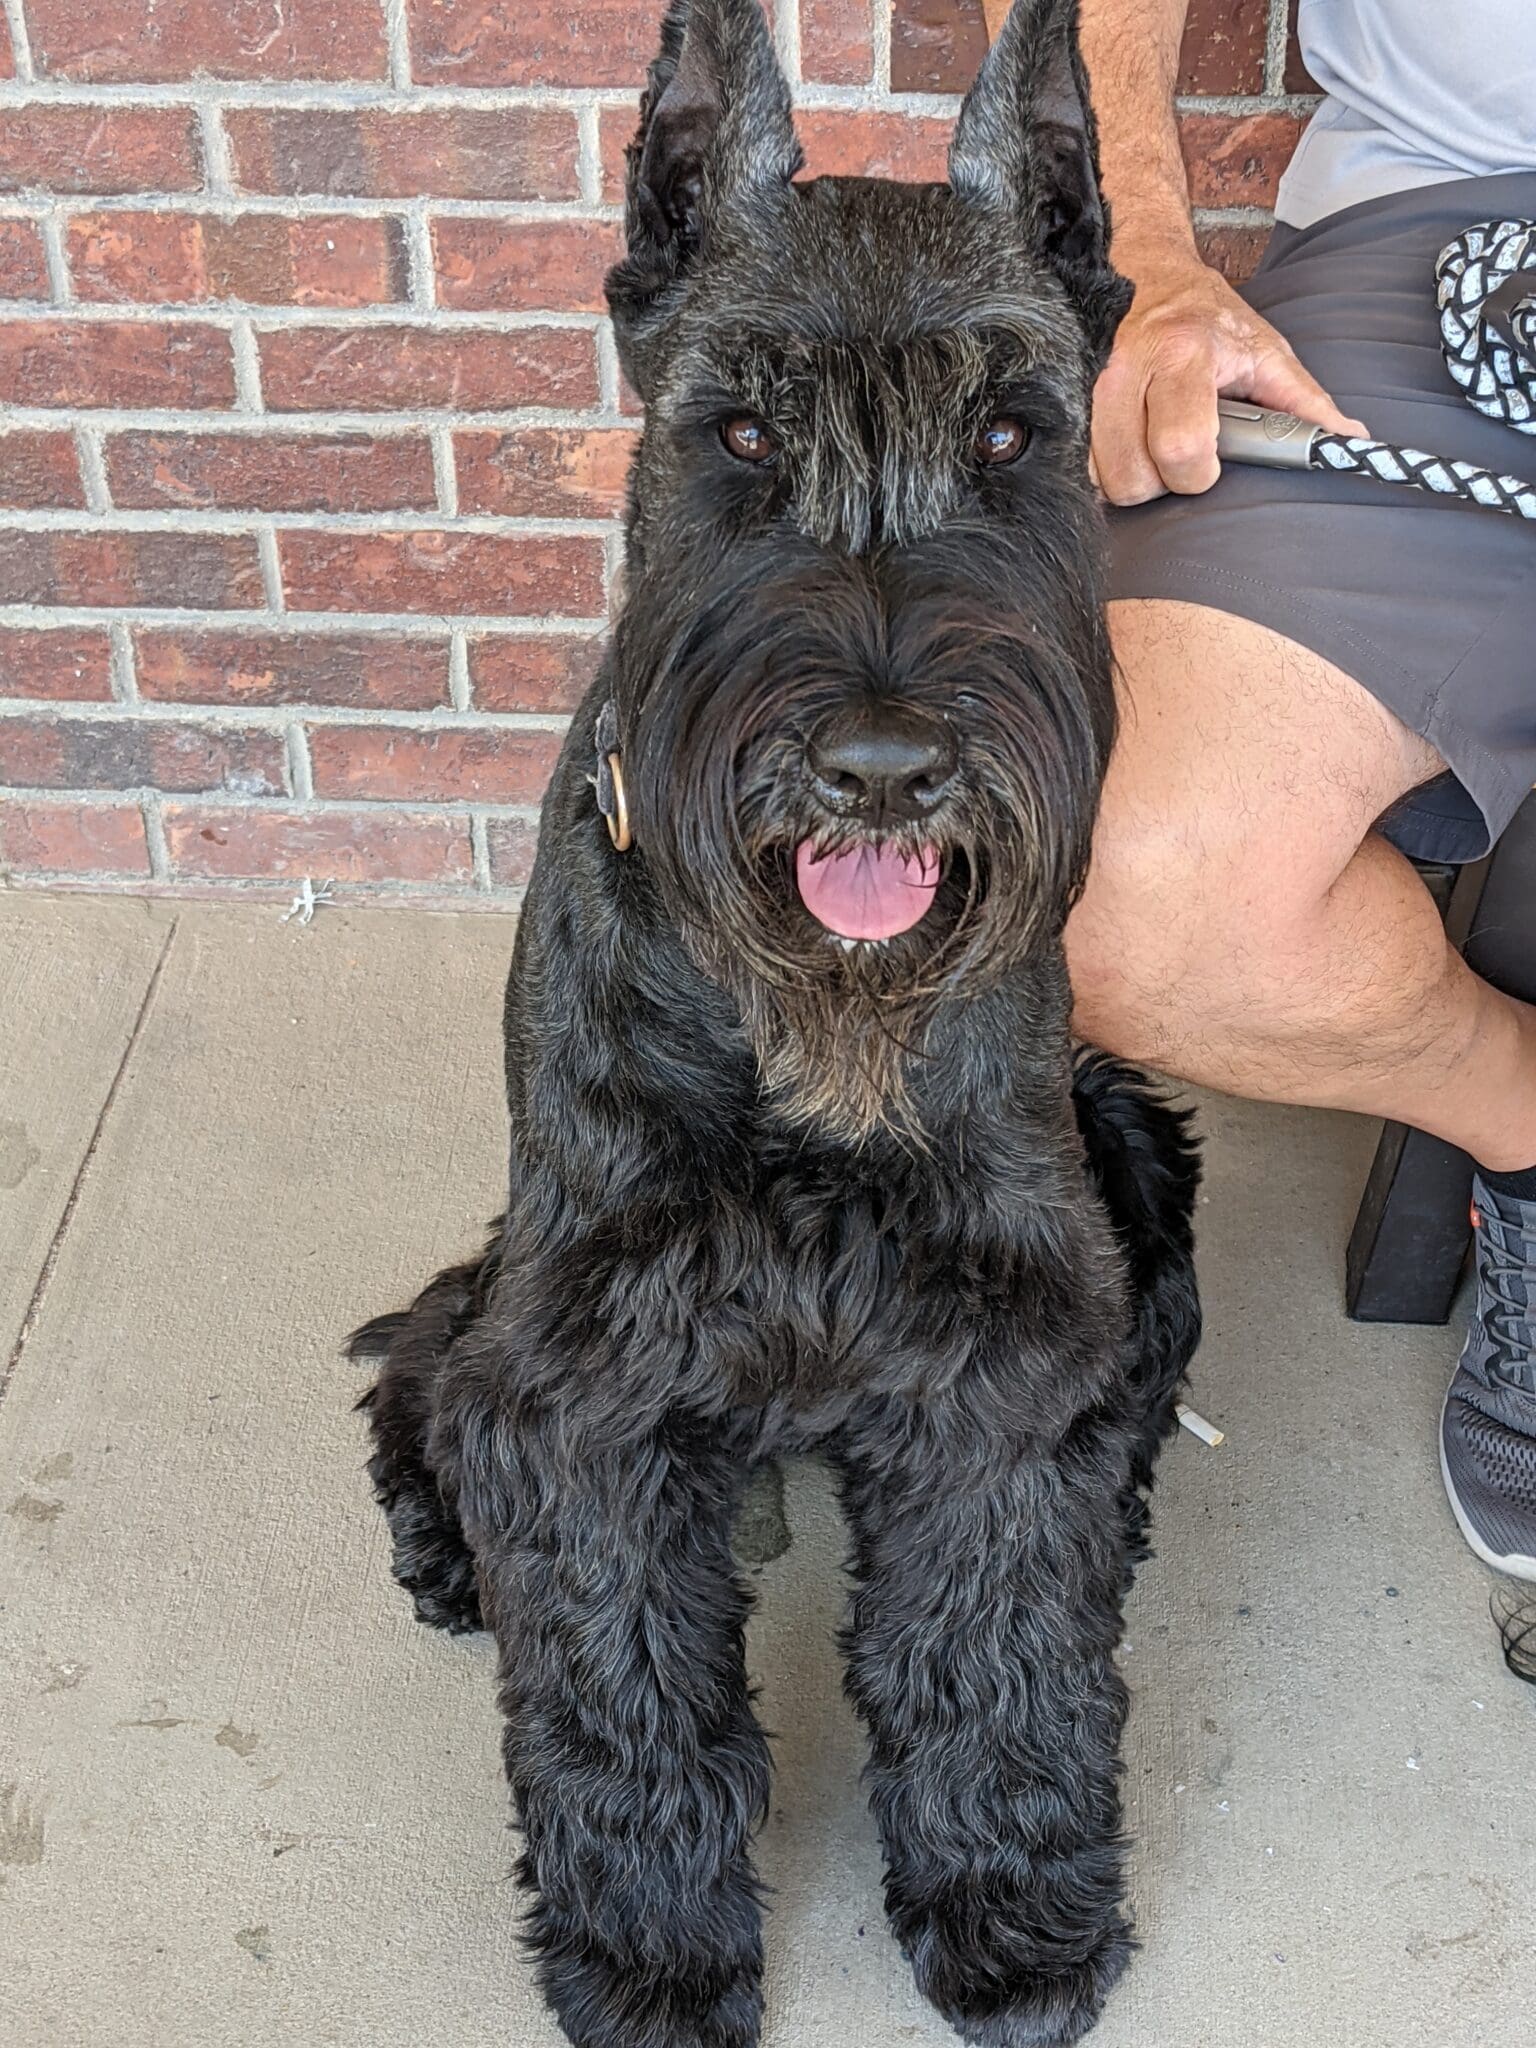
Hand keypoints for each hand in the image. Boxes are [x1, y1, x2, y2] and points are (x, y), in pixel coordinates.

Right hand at [1091, 254, 1367, 504]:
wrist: (1142, 267)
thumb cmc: (1205, 315)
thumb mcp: (1263, 349)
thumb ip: (1302, 402)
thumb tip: (1349, 441)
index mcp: (1184, 354)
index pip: (1182, 447)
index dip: (1196, 474)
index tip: (1207, 464)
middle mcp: (1126, 367)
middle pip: (1133, 476)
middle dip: (1160, 483)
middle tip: (1177, 455)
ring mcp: (1085, 383)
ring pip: (1098, 479)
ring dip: (1126, 477)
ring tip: (1148, 446)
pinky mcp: (1060, 397)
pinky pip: (1074, 464)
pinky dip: (1098, 468)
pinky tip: (1119, 444)